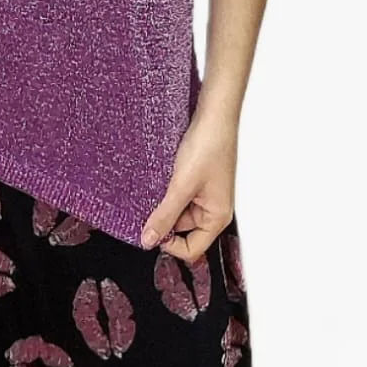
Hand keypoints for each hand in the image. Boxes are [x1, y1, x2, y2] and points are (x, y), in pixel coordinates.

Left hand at [140, 111, 237, 260]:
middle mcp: (213, 209)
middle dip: (164, 221)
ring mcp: (205, 195)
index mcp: (217, 217)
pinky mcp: (197, 181)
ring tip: (157, 188)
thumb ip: (164, 215)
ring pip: (178, 212)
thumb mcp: (181, 186)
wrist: (214, 116)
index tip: (151, 230)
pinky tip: (160, 180)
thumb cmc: (210, 146)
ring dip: (164, 205)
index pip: (192, 250)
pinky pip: (178, 196)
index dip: (169, 245)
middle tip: (149, 206)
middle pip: (183, 232)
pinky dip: (167, 192)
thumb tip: (149, 239)